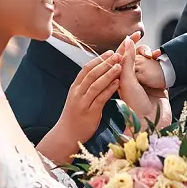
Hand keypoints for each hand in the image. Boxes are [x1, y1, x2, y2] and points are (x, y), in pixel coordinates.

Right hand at [37, 50, 121, 164]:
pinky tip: (118, 82)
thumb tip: (97, 76)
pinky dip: (109, 89)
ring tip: (120, 65)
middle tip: (118, 54)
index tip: (110, 52)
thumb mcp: (78, 100)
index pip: (86, 69)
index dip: (99, 59)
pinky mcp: (89, 113)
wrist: (66, 135)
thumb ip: (86, 88)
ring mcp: (82, 103)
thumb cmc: (74, 118)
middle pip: (91, 73)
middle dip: (105, 62)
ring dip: (108, 73)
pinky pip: (100, 98)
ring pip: (96, 84)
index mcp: (75, 88)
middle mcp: (77, 93)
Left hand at [117, 37, 171, 127]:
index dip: (128, 43)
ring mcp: (145, 83)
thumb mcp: (128, 80)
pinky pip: (158, 70)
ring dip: (150, 56)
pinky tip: (161, 60)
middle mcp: (131, 80)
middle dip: (140, 49)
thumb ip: (127, 61)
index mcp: (120, 78)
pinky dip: (160, 64)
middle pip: (135, 57)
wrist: (153, 123)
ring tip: (154, 53)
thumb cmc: (136, 105)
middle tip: (145, 43)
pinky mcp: (158, 87)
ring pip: (147, 63)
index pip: (123, 56)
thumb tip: (127, 41)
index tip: (136, 33)